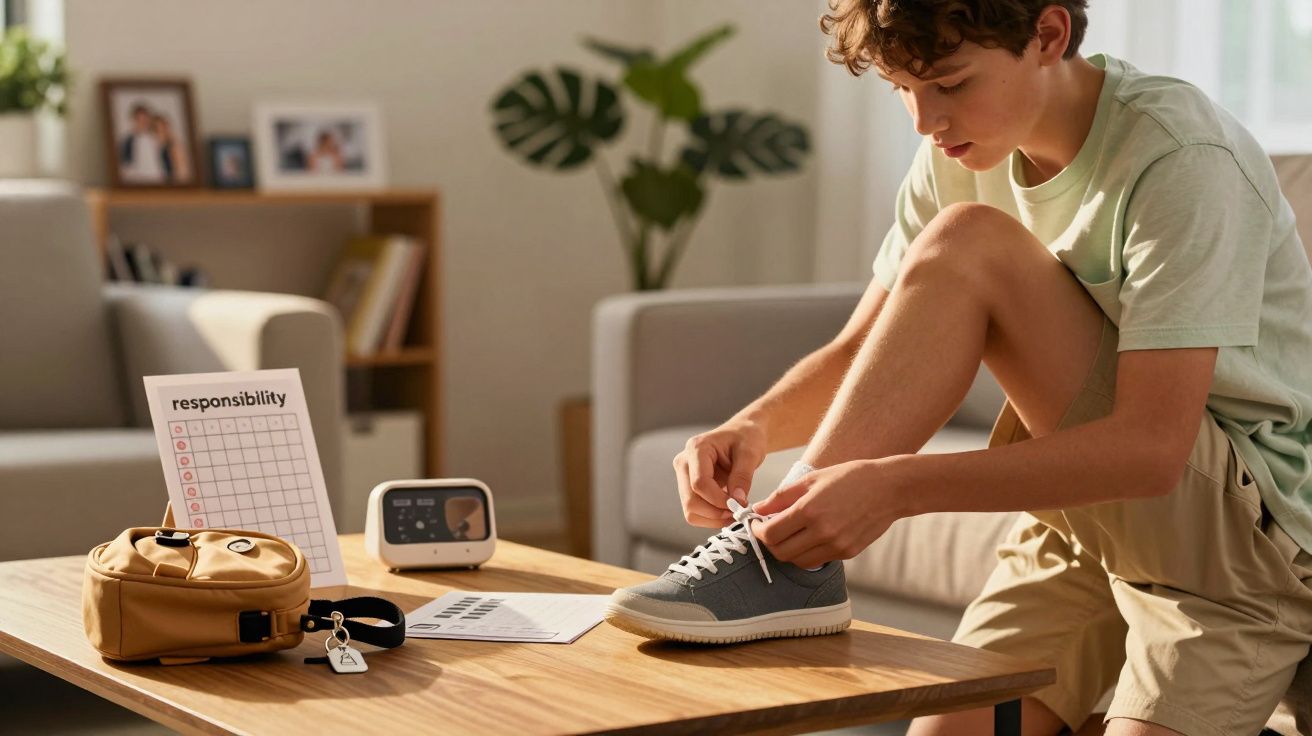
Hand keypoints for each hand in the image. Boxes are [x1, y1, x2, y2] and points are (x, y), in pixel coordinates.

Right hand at [673, 419, 767, 527]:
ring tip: (734, 512)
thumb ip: (742, 476)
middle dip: (715, 512)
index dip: (719, 500)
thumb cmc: (746, 437)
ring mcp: (684, 475)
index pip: (700, 484)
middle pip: (690, 500)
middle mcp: (684, 462)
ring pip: (690, 510)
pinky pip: (695, 511)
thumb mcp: (750, 453)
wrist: (743, 433)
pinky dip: (711, 517)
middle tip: (738, 513)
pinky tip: (727, 510)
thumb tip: (737, 501)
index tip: (740, 505)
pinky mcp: (688, 487)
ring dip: (713, 518)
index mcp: (697, 449)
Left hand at [753, 458, 910, 567]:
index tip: (757, 524)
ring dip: (787, 551)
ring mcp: (836, 545)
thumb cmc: (850, 477)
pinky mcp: (847, 553)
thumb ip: (781, 497)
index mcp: (809, 510)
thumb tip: (759, 510)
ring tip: (789, 534)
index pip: (770, 533)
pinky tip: (809, 537)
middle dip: (769, 543)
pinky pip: (817, 560)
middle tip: (769, 530)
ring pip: (798, 561)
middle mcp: (822, 532)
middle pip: (781, 552)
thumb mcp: (811, 479)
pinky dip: (807, 553)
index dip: (757, 531)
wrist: (889, 488)